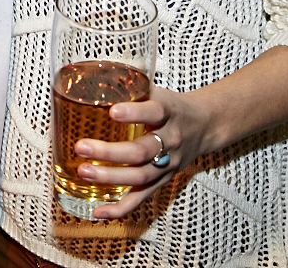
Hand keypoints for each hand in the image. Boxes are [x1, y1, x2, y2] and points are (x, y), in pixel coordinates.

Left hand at [71, 87, 210, 218]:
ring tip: (84, 172)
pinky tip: (99, 211)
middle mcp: (171, 140)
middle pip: (143, 151)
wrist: (205, 125)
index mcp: (170, 112)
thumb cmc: (172, 106)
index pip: (155, 111)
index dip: (135, 112)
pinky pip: (143, 197)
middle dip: (111, 152)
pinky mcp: (164, 180)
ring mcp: (169, 163)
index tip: (112, 111)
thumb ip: (128, 86)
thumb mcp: (155, 90)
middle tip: (82, 147)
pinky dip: (121, 208)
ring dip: (111, 177)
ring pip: (141, 176)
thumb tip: (90, 76)